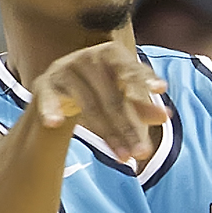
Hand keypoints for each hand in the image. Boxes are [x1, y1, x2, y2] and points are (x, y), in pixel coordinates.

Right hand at [28, 42, 168, 162]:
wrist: (60, 87)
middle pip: (113, 97)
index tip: (161, 88)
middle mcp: (88, 57)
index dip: (145, 80)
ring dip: (107, 134)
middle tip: (143, 153)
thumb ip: (142, 106)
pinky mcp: (45, 85)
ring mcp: (65, 70)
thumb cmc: (101, 89)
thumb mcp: (122, 96)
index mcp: (112, 54)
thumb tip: (166, 116)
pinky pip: (48, 99)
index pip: (131, 70)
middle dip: (129, 128)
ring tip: (124, 158)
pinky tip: (54, 124)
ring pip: (89, 105)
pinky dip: (51, 110)